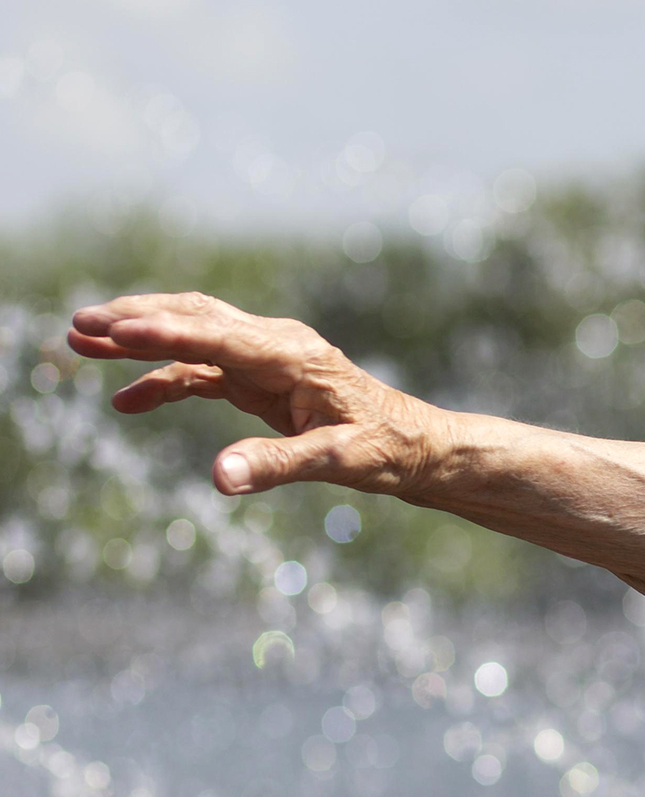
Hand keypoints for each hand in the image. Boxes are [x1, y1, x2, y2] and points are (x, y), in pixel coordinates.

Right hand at [67, 292, 448, 496]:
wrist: (414, 444)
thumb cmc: (385, 449)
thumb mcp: (337, 462)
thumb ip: (277, 465)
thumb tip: (219, 477)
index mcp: (296, 356)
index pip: (219, 337)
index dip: (165, 333)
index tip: (115, 331)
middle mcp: (277, 346)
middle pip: (196, 319)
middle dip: (137, 320)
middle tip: (78, 325)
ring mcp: (266, 359)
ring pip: (193, 336)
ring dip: (140, 338)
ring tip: (79, 342)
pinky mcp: (259, 379)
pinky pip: (201, 371)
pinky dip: (163, 380)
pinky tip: (126, 402)